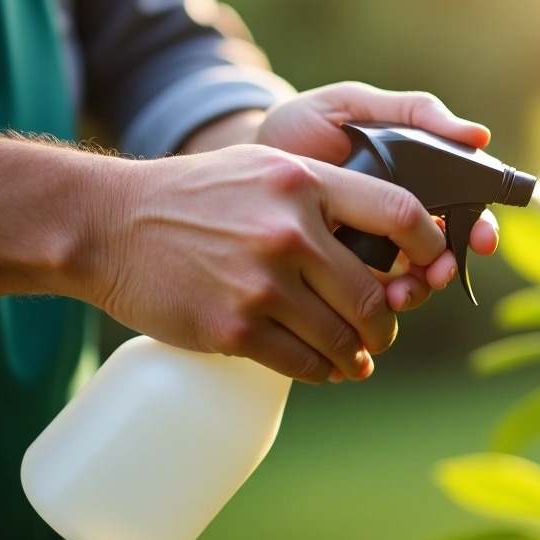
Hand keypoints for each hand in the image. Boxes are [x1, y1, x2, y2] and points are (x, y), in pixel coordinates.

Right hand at [91, 145, 445, 383]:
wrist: (108, 225)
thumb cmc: (194, 196)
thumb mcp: (265, 169)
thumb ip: (323, 195)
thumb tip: (387, 239)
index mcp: (304, 184)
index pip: (400, 214)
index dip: (430, 247)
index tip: (431, 266)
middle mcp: (289, 233)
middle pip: (374, 294)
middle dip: (387, 323)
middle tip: (381, 331)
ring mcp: (261, 284)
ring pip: (341, 336)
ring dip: (355, 354)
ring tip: (354, 357)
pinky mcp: (233, 329)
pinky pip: (301, 363)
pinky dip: (320, 370)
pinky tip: (322, 367)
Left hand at [252, 81, 499, 307]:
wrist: (241, 160)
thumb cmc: (302, 126)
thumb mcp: (354, 106)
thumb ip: (412, 112)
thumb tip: (477, 135)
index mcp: (415, 181)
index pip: (463, 208)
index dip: (479, 227)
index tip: (482, 240)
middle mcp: (400, 221)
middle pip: (444, 253)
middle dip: (449, 267)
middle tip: (440, 272)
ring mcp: (373, 252)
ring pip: (413, 281)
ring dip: (417, 291)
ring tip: (401, 293)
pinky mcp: (340, 277)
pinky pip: (370, 299)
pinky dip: (379, 306)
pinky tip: (372, 304)